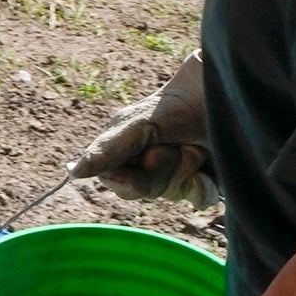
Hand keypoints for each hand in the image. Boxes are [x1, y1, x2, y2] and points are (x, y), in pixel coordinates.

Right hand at [67, 56, 214, 205]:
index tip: (144, 153)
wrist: (222, 96)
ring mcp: (175, 174)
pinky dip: (201, 185)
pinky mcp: (202, 181)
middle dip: (157, 170)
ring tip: (192, 146)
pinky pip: (195, 200)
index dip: (128, 175)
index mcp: (126, 149)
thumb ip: (107, 150)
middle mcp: (148, 164)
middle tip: (171, 146)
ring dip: (182, 168)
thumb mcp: (138, 126)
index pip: (114, 181)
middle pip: (140, 191)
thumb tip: (73, 173)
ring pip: (168, 194)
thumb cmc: (177, 105)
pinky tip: (206, 166)